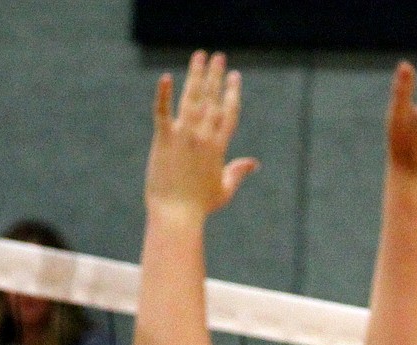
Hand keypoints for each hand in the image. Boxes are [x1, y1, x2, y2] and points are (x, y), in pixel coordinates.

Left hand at [145, 51, 257, 218]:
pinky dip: (164, 94)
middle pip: (212, 99)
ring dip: (196, 75)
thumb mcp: (224, 190)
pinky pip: (162, 112)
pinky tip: (166, 77)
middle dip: (216, 76)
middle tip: (218, 57)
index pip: (229, 112)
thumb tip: (254, 163)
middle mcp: (203, 136)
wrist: (176, 217)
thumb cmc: (198, 208)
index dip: (232, 93)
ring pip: (192, 98)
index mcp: (218, 146)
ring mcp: (184, 136)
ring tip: (199, 56)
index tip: (234, 76)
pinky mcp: (164, 140)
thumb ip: (239, 172)